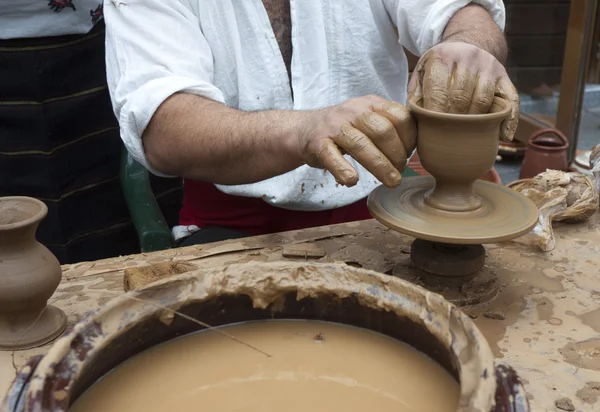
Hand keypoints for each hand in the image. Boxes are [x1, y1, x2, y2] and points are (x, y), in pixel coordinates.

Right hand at [297, 95, 415, 187]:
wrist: (305, 129)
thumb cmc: (345, 128)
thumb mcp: (369, 117)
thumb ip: (390, 125)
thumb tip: (418, 147)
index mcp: (371, 103)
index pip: (399, 116)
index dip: (409, 139)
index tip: (409, 155)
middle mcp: (353, 111)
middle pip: (383, 131)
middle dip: (397, 155)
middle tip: (399, 172)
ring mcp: (334, 127)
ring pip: (361, 145)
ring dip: (380, 166)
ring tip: (391, 181)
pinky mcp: (318, 144)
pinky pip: (332, 157)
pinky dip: (344, 170)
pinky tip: (352, 181)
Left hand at [407, 42, 518, 140]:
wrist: (469, 42)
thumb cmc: (441, 65)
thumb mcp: (423, 70)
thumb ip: (415, 93)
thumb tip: (412, 119)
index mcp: (443, 58)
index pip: (439, 91)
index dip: (435, 114)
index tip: (432, 130)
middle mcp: (468, 58)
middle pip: (461, 97)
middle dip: (453, 120)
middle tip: (447, 137)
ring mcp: (489, 66)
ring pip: (483, 100)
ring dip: (475, 122)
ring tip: (467, 136)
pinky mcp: (504, 75)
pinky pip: (510, 98)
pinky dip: (508, 118)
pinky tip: (503, 136)